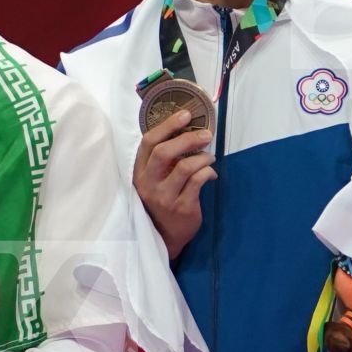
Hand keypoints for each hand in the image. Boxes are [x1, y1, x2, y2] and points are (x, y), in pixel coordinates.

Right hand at [132, 109, 216, 259]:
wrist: (165, 237)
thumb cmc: (161, 202)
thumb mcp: (154, 180)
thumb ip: (162, 160)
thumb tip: (185, 131)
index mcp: (139, 173)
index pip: (148, 143)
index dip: (167, 126)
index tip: (185, 114)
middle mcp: (148, 184)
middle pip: (164, 152)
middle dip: (187, 138)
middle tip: (206, 135)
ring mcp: (164, 196)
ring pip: (185, 167)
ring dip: (203, 157)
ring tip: (209, 157)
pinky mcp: (181, 207)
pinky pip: (198, 181)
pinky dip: (209, 172)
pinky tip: (211, 174)